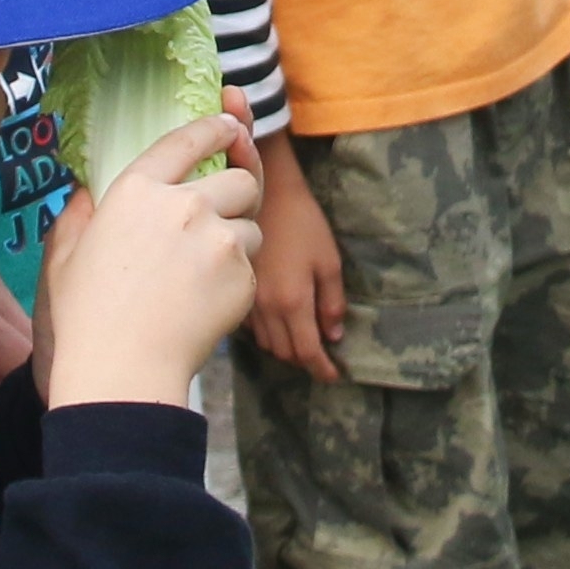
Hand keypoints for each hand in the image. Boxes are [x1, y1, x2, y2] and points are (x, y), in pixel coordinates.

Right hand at [40, 113, 262, 407]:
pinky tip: (206, 301)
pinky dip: (237, 280)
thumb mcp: (66, 254)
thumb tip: (88, 191)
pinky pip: (252, 267)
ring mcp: (219, 240)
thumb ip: (79, 213)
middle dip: (240, 191)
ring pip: (252, 225)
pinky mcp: (242, 277)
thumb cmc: (86, 317)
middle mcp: (184, 205)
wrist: (123, 371)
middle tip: (224, 214)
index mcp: (137, 190)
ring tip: (206, 273)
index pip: (187, 140)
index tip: (229, 126)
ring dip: (238, 241)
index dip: (215, 127)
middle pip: (240, 178)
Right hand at [247, 135, 348, 376]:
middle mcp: (266, 308)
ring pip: (266, 342)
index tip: (333, 376)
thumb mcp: (329, 260)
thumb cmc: (303, 223)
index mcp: (292, 302)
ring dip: (285, 348)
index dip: (322, 368)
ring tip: (301, 340)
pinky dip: (266, 333)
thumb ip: (332, 302)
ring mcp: (247, 300)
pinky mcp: (236, 289)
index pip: (307, 351)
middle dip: (304, 359)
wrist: (264, 193)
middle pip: (285, 353)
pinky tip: (277, 322)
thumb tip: (333, 336)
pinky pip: (250, 327)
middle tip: (321, 357)